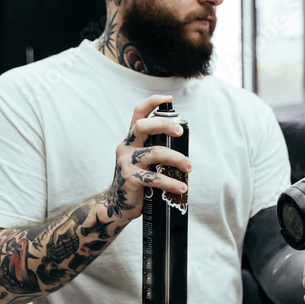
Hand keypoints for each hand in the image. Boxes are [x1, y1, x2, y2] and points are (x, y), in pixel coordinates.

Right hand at [102, 94, 191, 218]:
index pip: (138, 114)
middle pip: (143, 127)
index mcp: (131, 140)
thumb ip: (155, 151)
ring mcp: (126, 162)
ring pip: (154, 153)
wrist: (116, 204)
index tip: (169, 99)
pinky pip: (154, 178)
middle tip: (180, 132)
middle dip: (164, 125)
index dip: (152, 103)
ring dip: (176, 158)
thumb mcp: (143, 161)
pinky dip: (171, 183)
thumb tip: (183, 149)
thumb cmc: (135, 180)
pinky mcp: (130, 178)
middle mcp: (126, 147)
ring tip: (189, 167)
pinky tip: (181, 188)